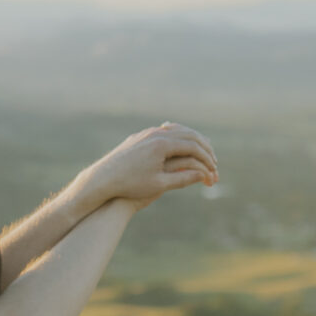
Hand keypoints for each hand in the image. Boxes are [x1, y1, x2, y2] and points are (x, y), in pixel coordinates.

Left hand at [83, 124, 217, 210]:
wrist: (102, 178)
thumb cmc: (130, 185)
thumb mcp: (160, 185)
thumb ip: (183, 179)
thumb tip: (203, 176)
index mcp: (162, 144)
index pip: (193, 146)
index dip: (206, 158)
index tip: (214, 168)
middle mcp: (155, 134)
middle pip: (188, 134)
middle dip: (203, 147)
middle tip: (213, 159)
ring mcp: (147, 133)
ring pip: (176, 129)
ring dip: (191, 139)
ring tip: (202, 151)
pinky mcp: (140, 136)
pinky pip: (164, 131)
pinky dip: (178, 136)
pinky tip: (181, 145)